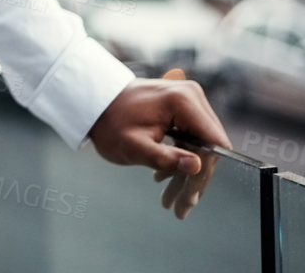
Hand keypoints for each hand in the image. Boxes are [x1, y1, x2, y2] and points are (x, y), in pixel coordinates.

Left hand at [88, 68, 230, 220]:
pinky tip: (163, 179)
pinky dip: (179, 159)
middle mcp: (192, 96)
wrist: (93, 102)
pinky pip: (190, 138)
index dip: (204, 174)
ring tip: (168, 201)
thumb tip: (197, 167)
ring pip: (200, 145)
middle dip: (193, 180)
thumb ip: (164, 158)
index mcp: (183, 101)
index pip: (211, 144)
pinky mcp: (182, 106)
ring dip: (185, 174)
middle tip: (179, 209)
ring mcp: (188, 99)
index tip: (190, 200)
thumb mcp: (132, 146)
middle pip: (208, 147)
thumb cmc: (109, 123)